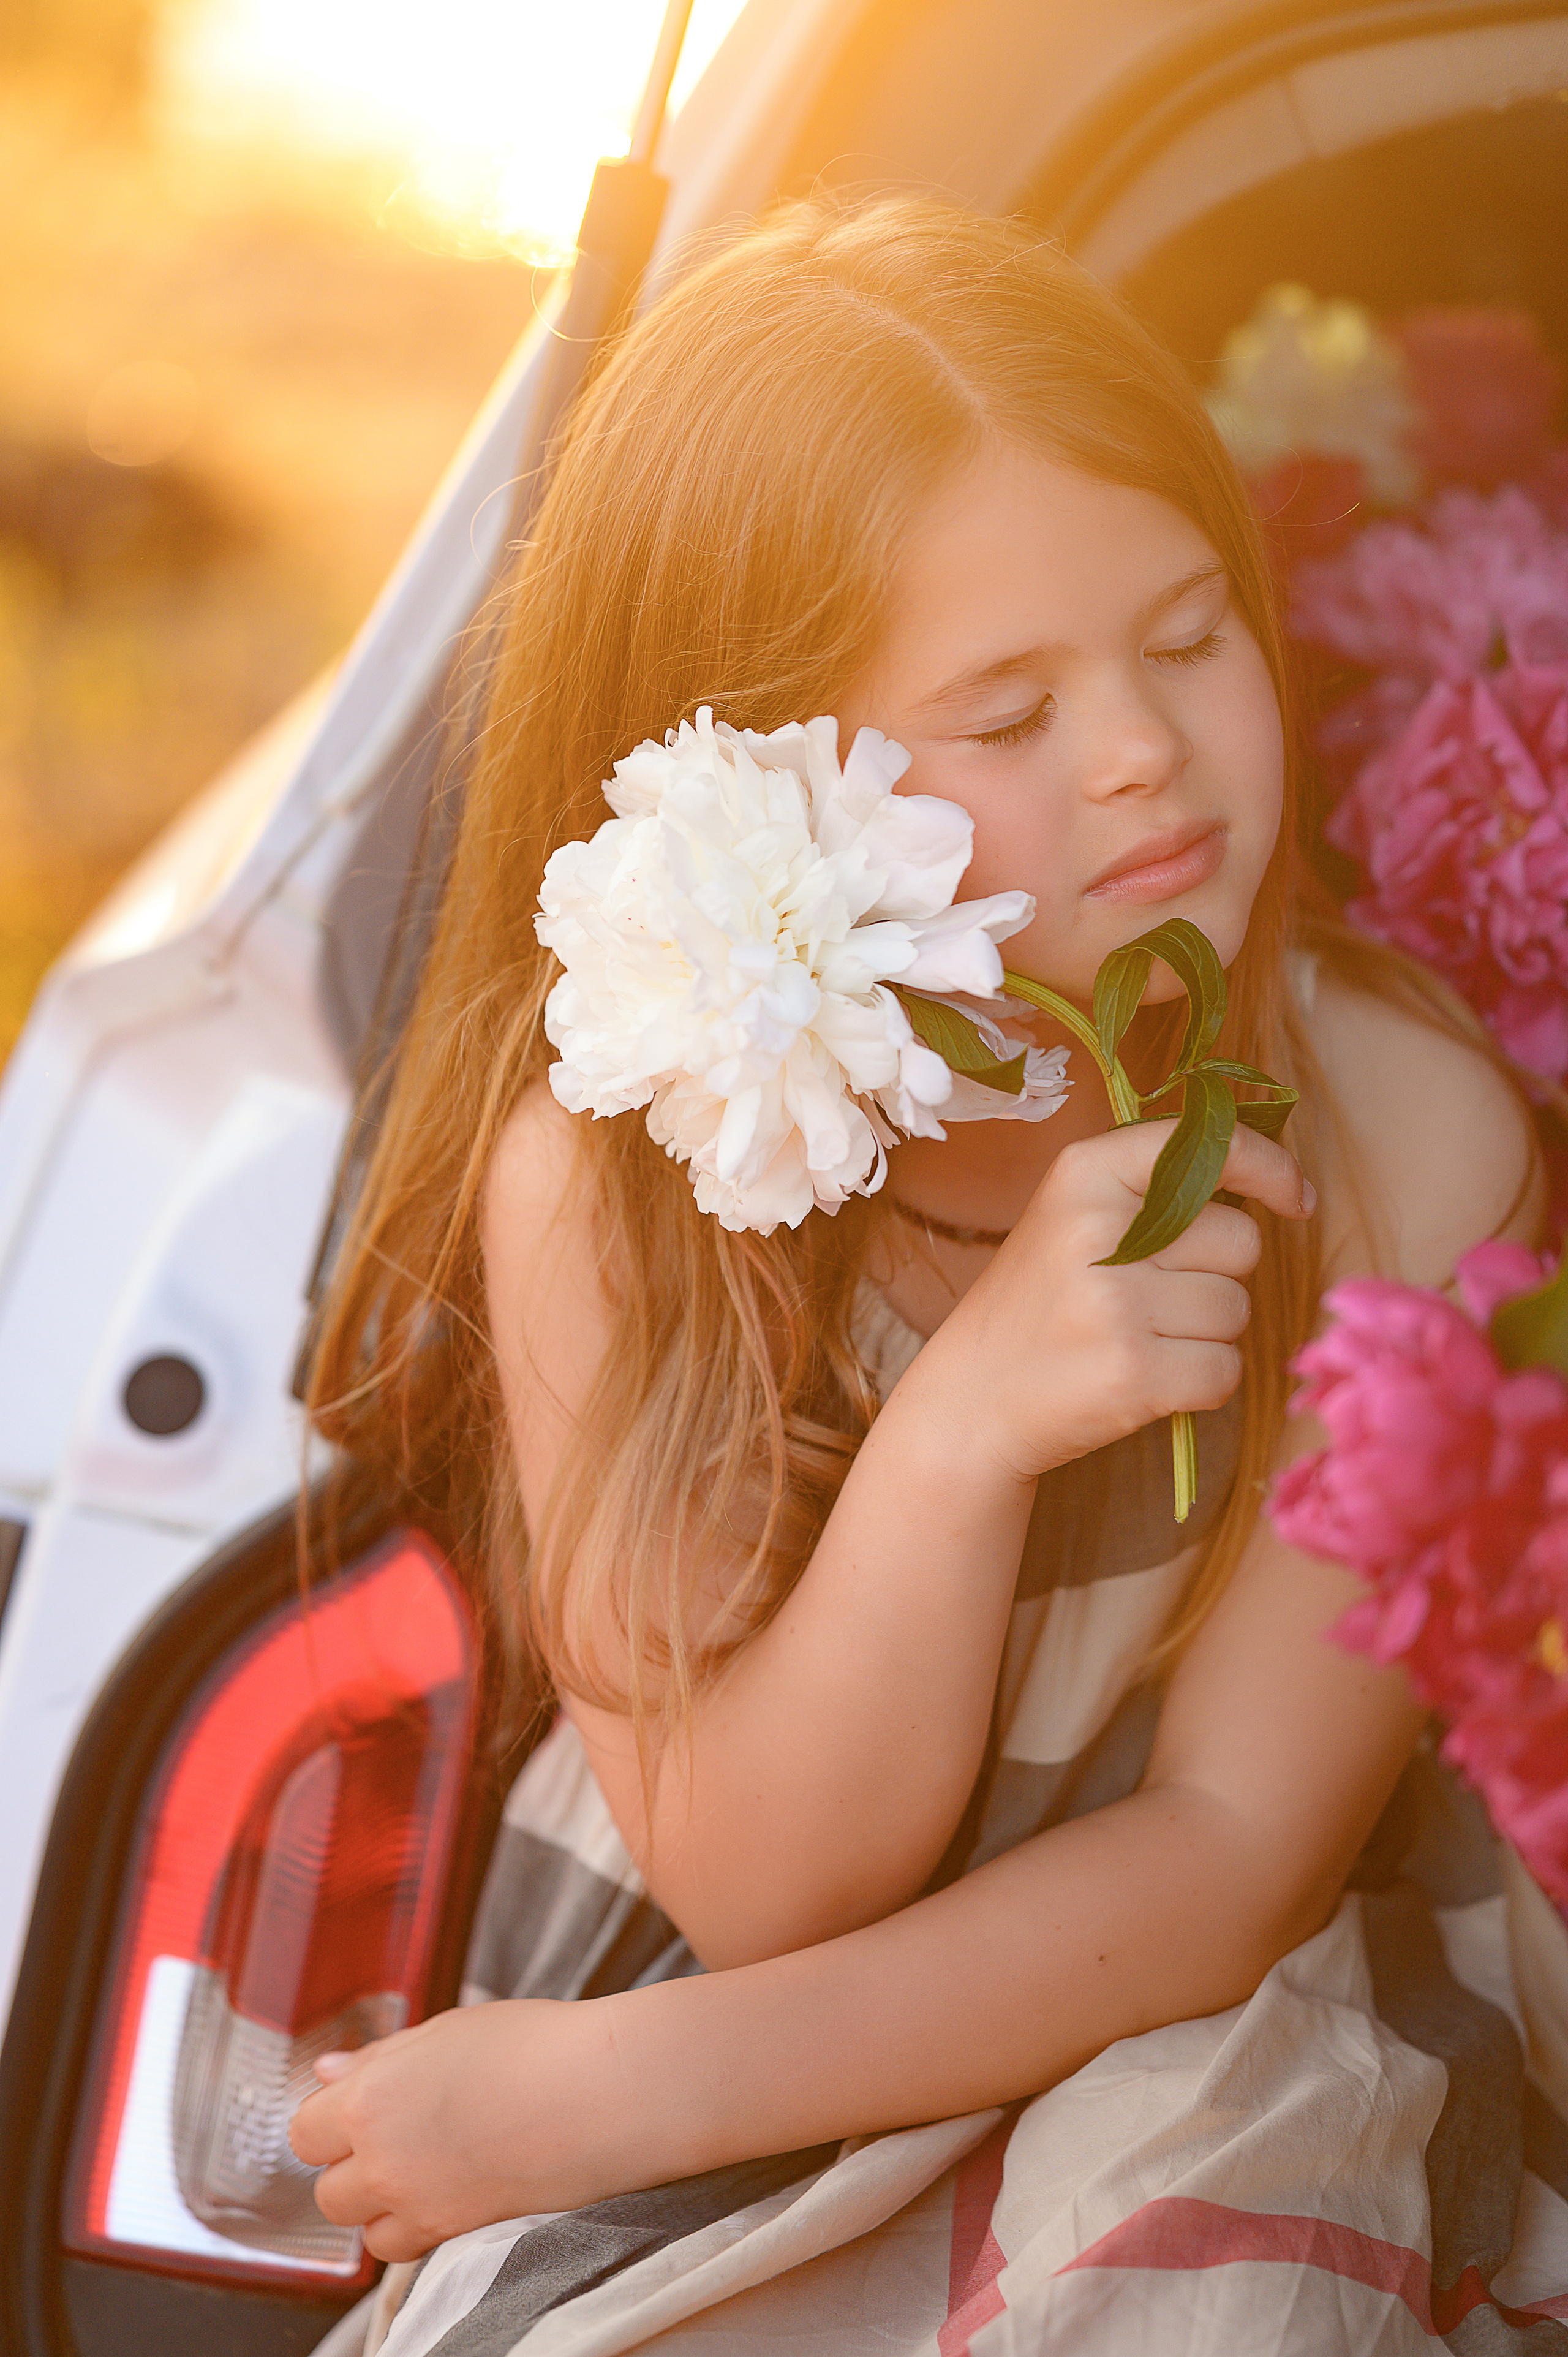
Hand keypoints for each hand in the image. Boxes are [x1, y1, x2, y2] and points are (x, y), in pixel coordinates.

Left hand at [287, 1999, 641, 2261]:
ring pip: (361, 2227)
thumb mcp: (446, 2030)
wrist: (597, 2092)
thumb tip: (326, 2072)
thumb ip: (379, 2058)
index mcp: (370, 2098)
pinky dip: (411, 2229)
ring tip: (421, 2167)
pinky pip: (402, 2248)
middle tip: (397, 2135)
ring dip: (378, 2204)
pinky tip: (444, 2192)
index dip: (330, 2121)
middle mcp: (381, 2159)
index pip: (304, 2132)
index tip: (358, 2109)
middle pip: (328, 2190)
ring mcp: (416, 2202)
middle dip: (352, 2166)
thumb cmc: (530, 2045)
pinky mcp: (452, 2232)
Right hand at [942, 1119, 1313, 1480]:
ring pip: (1236, 1309)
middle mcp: (1098, 1228)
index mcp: (1084, 1173)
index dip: (1270, 1170)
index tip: (1294, 1198)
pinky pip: (1225, 1370)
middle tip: (1150, 1297)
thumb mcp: (1073, 1216)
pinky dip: (1202, 1383)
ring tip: (1139, 1339)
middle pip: (1240, 1240)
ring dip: (1206, 1333)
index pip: (1211, 1148)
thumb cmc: (1042, 1302)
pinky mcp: (1134, 1374)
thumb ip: (1157, 1189)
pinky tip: (1149, 1381)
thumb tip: (1281, 1184)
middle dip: (1216, 1274)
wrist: (974, 1397)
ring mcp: (1115, 1304)